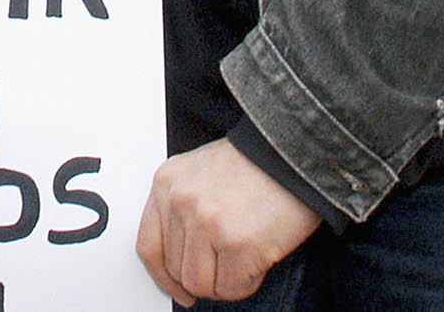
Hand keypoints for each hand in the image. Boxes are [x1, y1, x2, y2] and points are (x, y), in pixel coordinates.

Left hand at [135, 138, 321, 307]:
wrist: (294, 154)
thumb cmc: (255, 165)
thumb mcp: (202, 173)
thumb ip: (183, 209)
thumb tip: (180, 259)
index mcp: (167, 182)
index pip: (148, 245)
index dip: (164, 277)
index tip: (179, 288)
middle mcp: (180, 201)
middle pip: (176, 270)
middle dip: (204, 275)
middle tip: (229, 262)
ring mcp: (206, 222)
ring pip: (200, 284)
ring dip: (224, 281)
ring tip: (245, 257)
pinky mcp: (236, 243)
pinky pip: (231, 289)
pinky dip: (247, 283)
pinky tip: (258, 258)